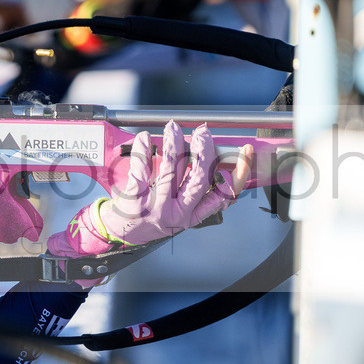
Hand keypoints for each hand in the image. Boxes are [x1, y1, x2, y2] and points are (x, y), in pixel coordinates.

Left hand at [47, 122, 251, 258]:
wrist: (117, 235)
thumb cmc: (149, 220)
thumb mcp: (178, 215)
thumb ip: (196, 196)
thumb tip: (214, 169)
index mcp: (191, 216)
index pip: (222, 196)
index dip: (238, 174)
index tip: (246, 154)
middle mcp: (176, 213)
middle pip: (198, 178)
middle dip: (204, 152)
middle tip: (203, 134)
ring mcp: (155, 206)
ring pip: (171, 169)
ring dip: (174, 143)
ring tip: (174, 128)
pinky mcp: (135, 198)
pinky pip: (142, 168)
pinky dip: (145, 150)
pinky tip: (146, 139)